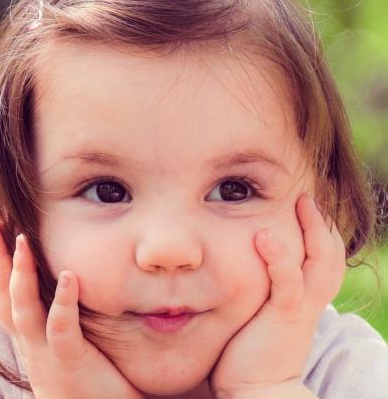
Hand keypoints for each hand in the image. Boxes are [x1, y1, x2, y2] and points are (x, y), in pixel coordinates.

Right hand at [0, 220, 142, 398]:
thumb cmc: (85, 375)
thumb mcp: (65, 341)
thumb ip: (60, 313)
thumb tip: (67, 277)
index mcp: (30, 334)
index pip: (5, 294)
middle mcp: (31, 341)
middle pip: (5, 296)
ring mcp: (47, 351)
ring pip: (24, 310)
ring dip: (21, 276)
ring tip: (22, 242)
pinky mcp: (70, 360)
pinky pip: (62, 328)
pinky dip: (64, 302)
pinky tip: (71, 276)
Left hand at [209, 194, 345, 397]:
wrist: (255, 390)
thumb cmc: (252, 349)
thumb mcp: (264, 312)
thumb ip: (264, 289)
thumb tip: (247, 265)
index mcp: (305, 297)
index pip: (323, 258)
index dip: (320, 232)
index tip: (307, 209)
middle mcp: (310, 299)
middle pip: (330, 254)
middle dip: (323, 224)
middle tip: (308, 198)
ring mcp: (299, 307)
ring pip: (319, 261)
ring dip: (313, 229)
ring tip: (302, 201)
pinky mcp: (283, 316)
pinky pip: (287, 282)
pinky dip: (278, 257)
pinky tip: (263, 236)